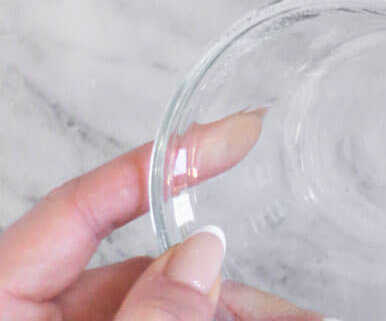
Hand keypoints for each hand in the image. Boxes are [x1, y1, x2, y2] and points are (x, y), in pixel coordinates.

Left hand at [0, 112, 317, 320]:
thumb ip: (147, 315)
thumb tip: (201, 252)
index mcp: (2, 302)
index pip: (81, 204)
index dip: (164, 161)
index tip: (238, 131)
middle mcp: (35, 315)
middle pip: (137, 264)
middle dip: (223, 267)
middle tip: (290, 268)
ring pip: (165, 302)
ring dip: (239, 305)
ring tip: (307, 314)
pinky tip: (277, 320)